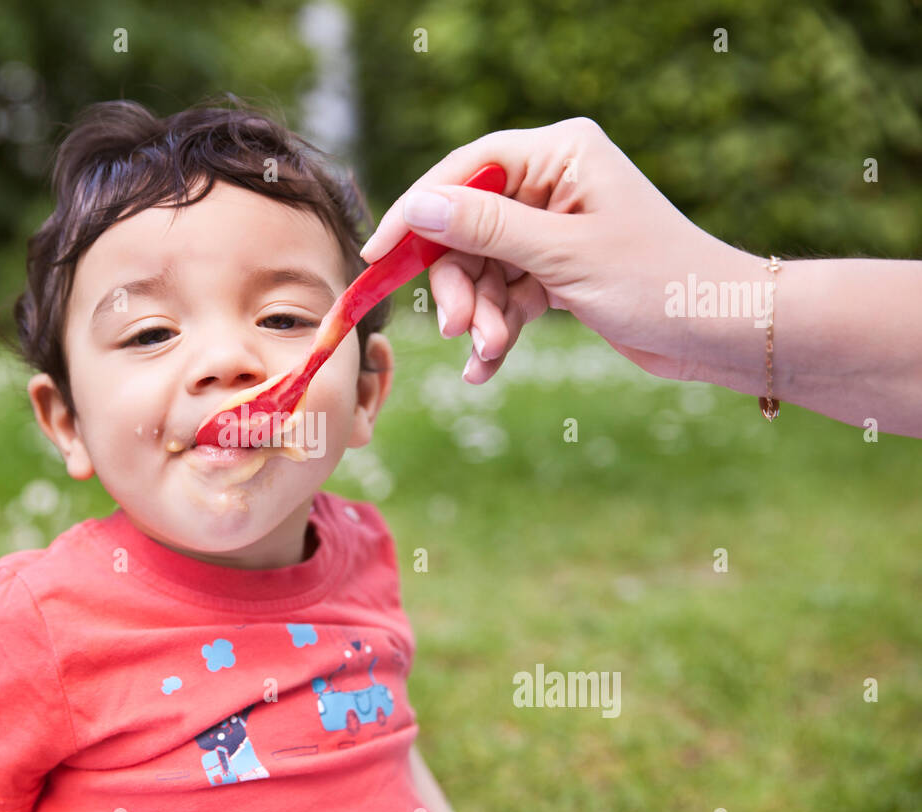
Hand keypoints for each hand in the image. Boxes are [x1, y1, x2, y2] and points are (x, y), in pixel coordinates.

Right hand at [360, 117, 761, 386]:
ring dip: (480, 316)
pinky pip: (506, 297)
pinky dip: (495, 332)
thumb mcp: (564, 255)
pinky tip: (485, 367)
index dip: (419, 210)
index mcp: (560, 154)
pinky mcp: (557, 272)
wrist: (720, 333)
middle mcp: (553, 184)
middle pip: (468, 229)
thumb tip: (419, 205)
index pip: (467, 170)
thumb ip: (487, 228)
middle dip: (459, 283)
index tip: (380, 253)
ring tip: (489, 352)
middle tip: (458, 328)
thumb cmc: (658, 281)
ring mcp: (553, 230)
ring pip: (483, 271)